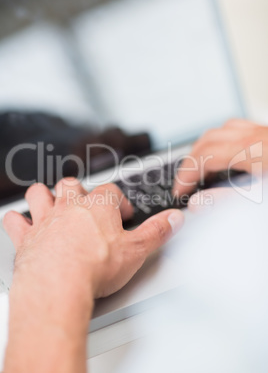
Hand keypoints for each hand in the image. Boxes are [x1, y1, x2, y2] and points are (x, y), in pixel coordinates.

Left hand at [3, 179, 183, 372]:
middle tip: (86, 203)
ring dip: (44, 196)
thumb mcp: (137, 250)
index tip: (123, 212)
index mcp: (98, 206)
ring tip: (51, 203)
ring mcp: (45, 220)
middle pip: (72, 185)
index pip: (110, 191)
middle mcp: (69, 207)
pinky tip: (21, 224)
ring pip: (40, 193)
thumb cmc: (95, 267)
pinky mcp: (26, 238)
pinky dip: (17, 220)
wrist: (58, 285)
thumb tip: (175, 219)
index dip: (118, 200)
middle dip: (79, 190)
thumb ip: (157, 231)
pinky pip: (15, 221)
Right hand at [173, 119, 267, 195]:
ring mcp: (260, 131)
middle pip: (207, 140)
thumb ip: (226, 199)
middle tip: (185, 182)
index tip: (179, 190)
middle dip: (191, 161)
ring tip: (200, 168)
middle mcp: (253, 136)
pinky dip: (222, 140)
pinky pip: (237, 128)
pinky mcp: (267, 133)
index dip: (186, 175)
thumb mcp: (258, 195)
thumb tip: (197, 202)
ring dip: (204, 148)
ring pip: (221, 130)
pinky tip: (225, 154)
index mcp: (249, 149)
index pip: (204, 157)